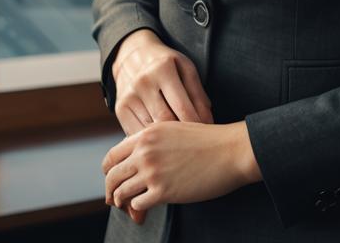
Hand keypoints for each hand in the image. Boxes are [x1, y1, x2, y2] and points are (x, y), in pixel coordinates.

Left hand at [102, 120, 259, 216]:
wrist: (230, 150)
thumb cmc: (208, 141)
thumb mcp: (174, 130)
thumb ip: (153, 142)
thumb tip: (136, 160)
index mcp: (147, 134)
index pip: (113, 154)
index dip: (109, 170)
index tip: (113, 179)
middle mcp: (145, 150)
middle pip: (112, 175)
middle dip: (110, 190)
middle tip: (114, 199)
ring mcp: (153, 171)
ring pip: (121, 192)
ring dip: (122, 202)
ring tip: (127, 206)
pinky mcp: (163, 191)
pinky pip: (138, 204)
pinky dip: (138, 209)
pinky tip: (145, 208)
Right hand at [107, 29, 214, 223]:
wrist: (133, 57)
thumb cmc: (167, 65)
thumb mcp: (185, 69)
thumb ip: (197, 93)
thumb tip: (208, 121)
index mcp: (163, 69)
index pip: (183, 106)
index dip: (197, 126)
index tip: (207, 139)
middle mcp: (143, 82)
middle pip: (166, 122)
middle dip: (183, 139)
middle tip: (196, 152)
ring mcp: (129, 96)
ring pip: (150, 131)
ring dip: (166, 146)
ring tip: (182, 155)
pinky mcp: (119, 109)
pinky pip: (137, 135)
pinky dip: (150, 144)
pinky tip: (162, 150)